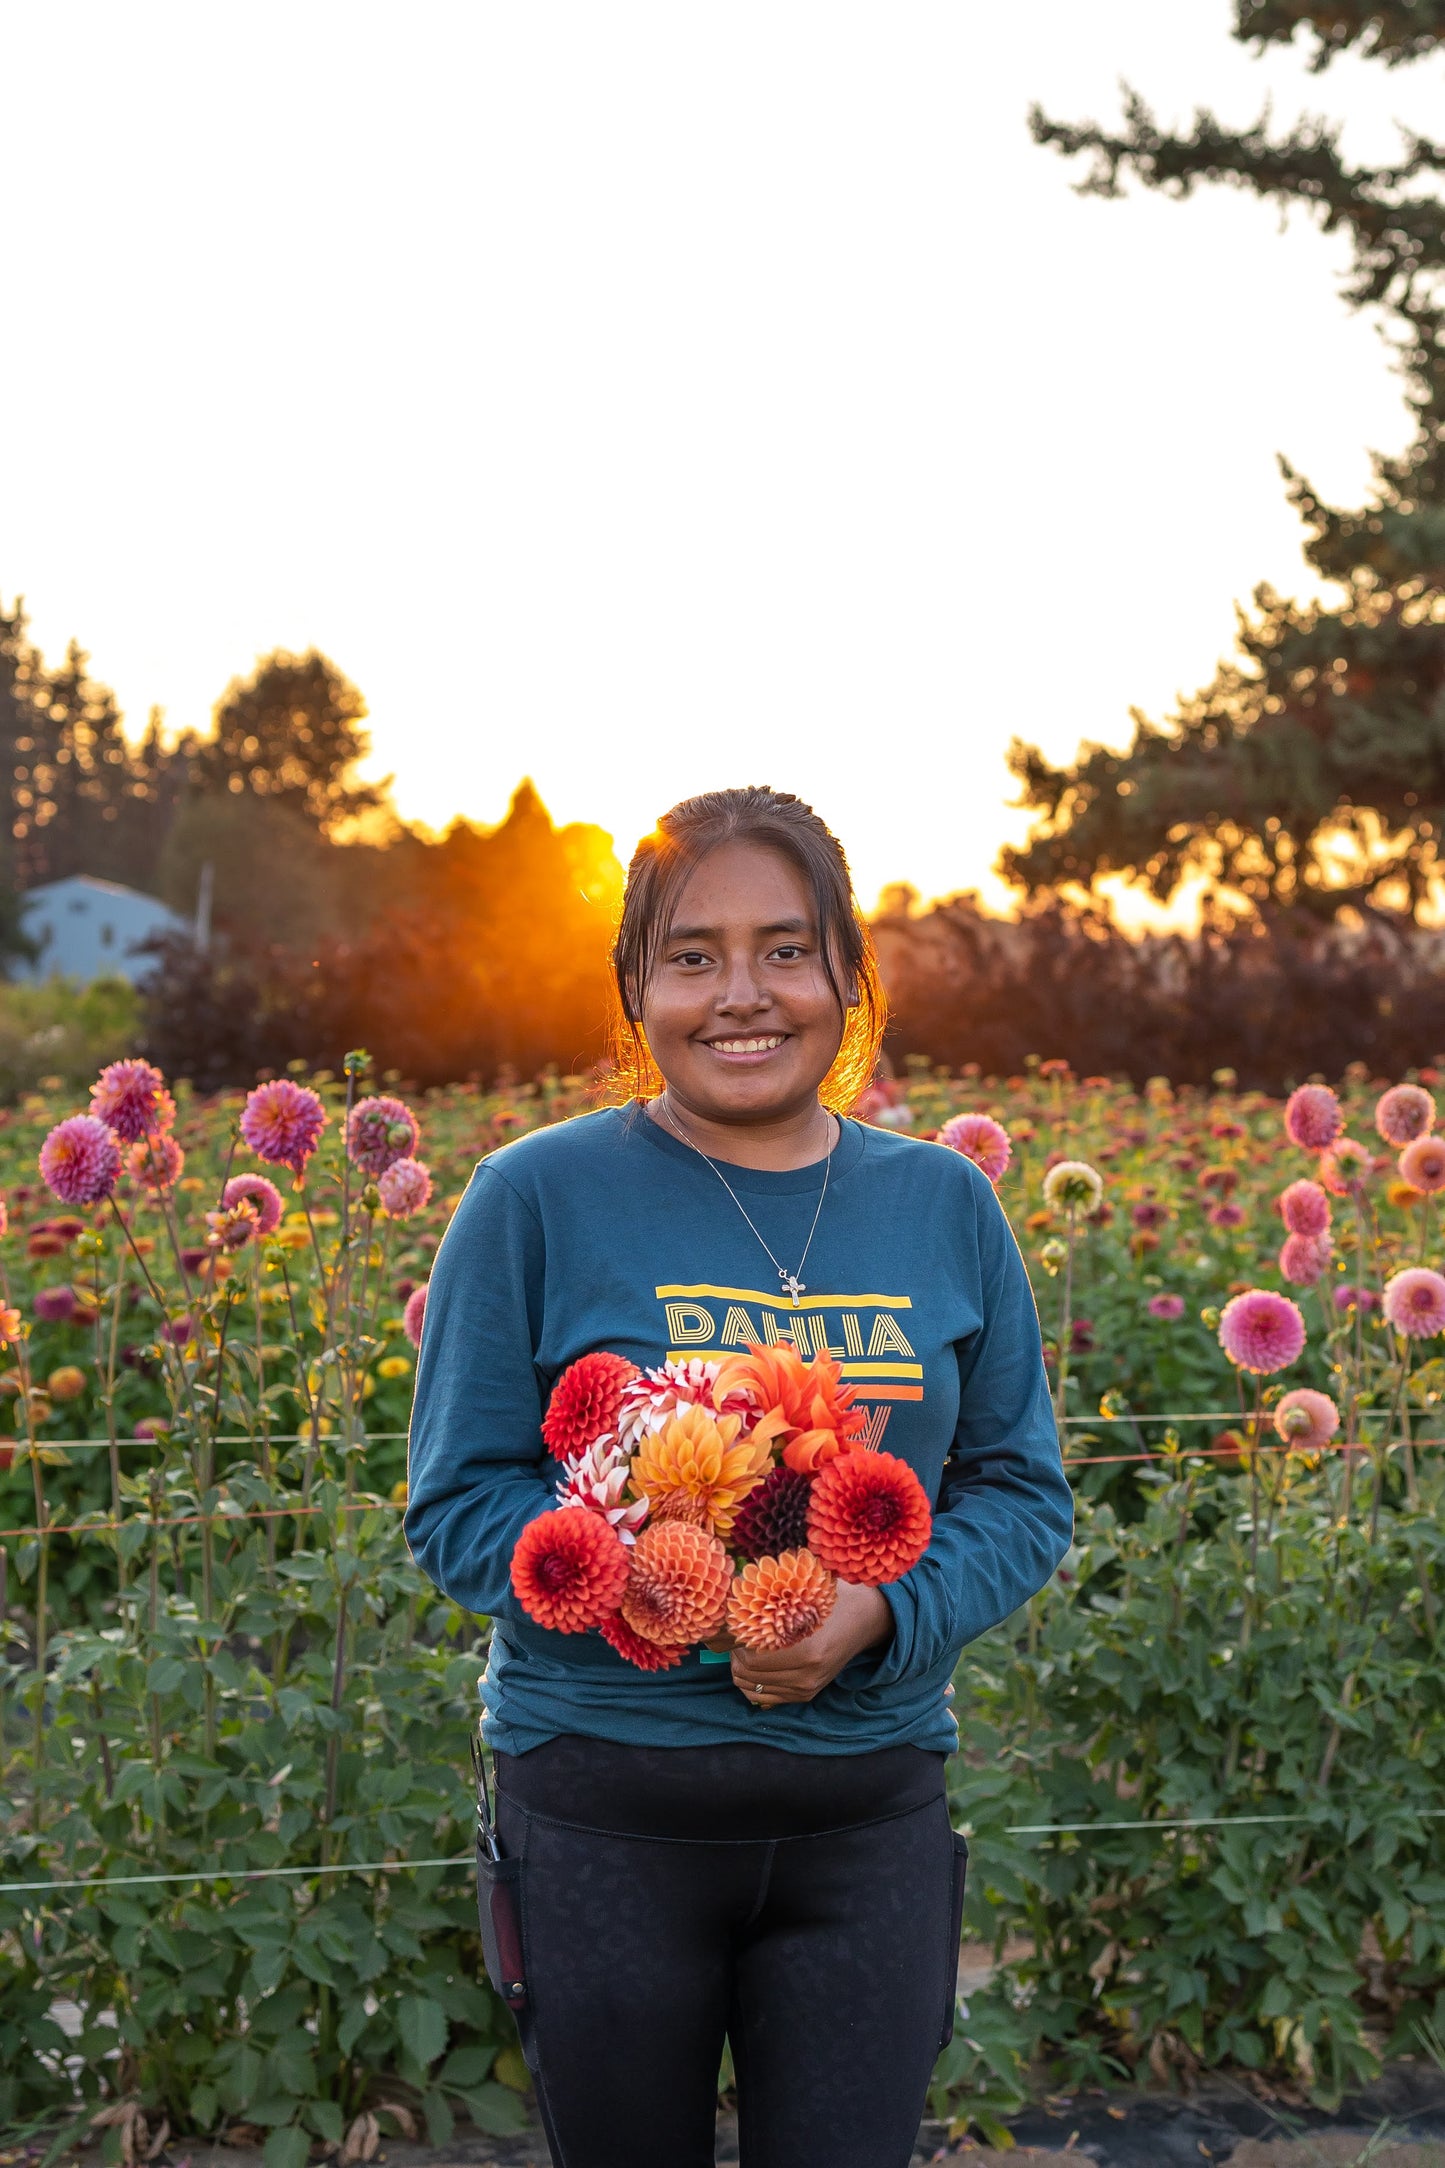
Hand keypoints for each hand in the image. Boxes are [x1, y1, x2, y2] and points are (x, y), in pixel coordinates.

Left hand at [730, 1582, 892, 1707]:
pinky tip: (754, 1664)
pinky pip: (765, 1698)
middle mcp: (806, 1676)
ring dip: (741, 1669)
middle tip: (736, 1636)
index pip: (752, 1659)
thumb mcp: (804, 1595)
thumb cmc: (830, 1600)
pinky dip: (752, 1683)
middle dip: (735, 1656)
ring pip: (753, 1689)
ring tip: (744, 1648)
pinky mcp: (806, 1694)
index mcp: (807, 1651)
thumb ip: (773, 1601)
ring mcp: (806, 1688)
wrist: (862, 1620)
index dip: (736, 1642)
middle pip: (749, 1676)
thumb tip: (733, 1603)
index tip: (735, 1625)